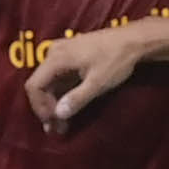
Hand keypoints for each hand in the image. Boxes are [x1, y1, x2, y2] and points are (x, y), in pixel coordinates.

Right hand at [27, 24, 151, 127]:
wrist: (134, 40)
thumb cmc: (116, 60)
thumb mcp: (97, 83)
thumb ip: (77, 99)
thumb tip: (58, 115)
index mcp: (56, 58)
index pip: (34, 86)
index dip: (40, 107)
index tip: (52, 123)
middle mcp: (54, 53)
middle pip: (40, 85)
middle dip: (48, 108)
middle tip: (58, 129)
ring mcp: (62, 52)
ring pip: (49, 82)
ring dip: (54, 102)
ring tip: (63, 124)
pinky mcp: (70, 55)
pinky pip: (59, 76)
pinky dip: (62, 93)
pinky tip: (68, 107)